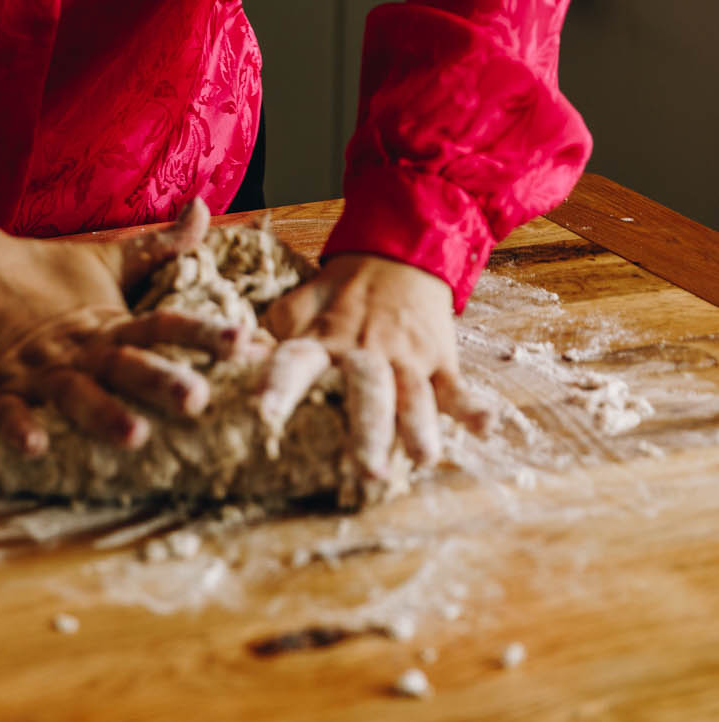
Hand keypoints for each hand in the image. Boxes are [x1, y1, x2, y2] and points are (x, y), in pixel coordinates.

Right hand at [0, 200, 242, 455]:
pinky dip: (19, 428)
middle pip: (126, 365)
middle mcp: (80, 349)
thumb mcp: (104, 259)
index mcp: (108, 322)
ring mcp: (38, 370)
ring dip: (103, 415)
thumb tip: (202, 207)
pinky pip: (8, 412)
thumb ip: (157, 247)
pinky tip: (35, 446)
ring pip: (75, 395)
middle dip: (161, 382)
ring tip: (134, 436)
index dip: (202, 333)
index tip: (243, 342)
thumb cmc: (40, 271)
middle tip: (197, 400)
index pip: (163, 325)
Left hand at [258, 251, 487, 479]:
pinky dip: (474, 406)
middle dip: (367, 429)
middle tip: (365, 469)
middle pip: (366, 390)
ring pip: (413, 394)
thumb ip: (271, 332)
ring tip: (422, 458)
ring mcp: (406, 356)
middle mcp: (365, 349)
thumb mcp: (301, 304)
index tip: (263, 415)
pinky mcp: (439, 359)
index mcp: (325, 338)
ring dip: (419, 426)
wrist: (399, 253)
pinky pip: (458, 385)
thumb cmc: (341, 293)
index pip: (297, 362)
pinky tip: (487, 426)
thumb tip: (234, 356)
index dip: (279, 387)